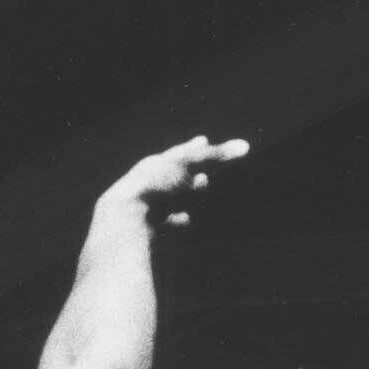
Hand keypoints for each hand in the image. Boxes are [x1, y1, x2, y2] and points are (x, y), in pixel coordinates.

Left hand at [101, 134, 249, 228]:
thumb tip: (245, 146)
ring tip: (201, 185)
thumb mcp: (185, 167)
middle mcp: (146, 183)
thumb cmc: (154, 189)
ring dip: (186, 189)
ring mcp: (144, 205)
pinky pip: (164, 220)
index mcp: (153, 166)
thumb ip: (215, 156)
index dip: (193, 148)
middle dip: (190, 167)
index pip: (178, 154)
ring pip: (169, 194)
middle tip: (205, 157)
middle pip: (172, 172)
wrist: (123, 220)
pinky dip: (177, 218)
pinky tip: (187, 220)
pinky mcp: (144, 227)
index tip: (203, 141)